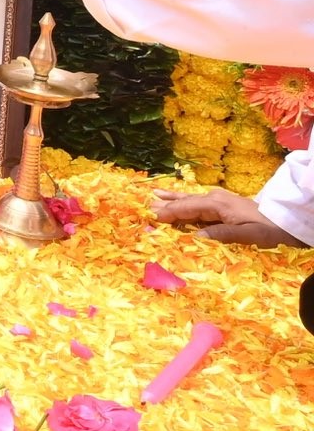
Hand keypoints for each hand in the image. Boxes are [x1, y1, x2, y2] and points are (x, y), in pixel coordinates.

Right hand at [152, 187, 307, 246]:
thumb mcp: (247, 236)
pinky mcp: (223, 204)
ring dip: (172, 199)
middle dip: (165, 204)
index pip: (186, 208)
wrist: (286, 222)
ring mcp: (219, 200)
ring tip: (154, 195)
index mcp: (217, 205)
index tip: (150, 216)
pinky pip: (198, 202)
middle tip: (145, 205)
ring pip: (190, 199)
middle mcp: (215, 199)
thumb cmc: (268, 231)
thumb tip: (195, 234)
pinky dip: (185, 200)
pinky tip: (179, 198)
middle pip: (185, 202)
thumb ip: (221, 234)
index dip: (168, 213)